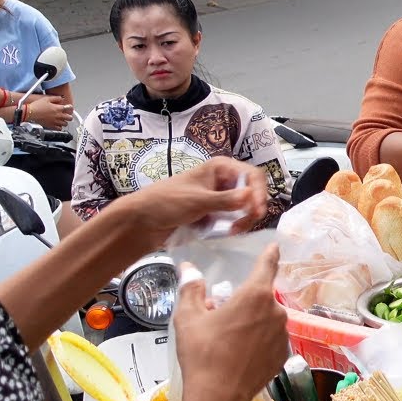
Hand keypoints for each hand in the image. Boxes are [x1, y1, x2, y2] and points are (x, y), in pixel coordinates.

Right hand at [27, 95, 73, 128]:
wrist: (30, 113)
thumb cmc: (36, 106)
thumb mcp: (46, 98)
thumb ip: (55, 98)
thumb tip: (61, 98)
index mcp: (58, 108)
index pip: (69, 108)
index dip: (70, 107)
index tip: (69, 107)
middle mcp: (58, 116)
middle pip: (70, 117)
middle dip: (69, 116)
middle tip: (67, 114)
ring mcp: (55, 122)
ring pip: (65, 124)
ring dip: (65, 121)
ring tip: (62, 119)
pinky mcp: (51, 126)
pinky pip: (59, 128)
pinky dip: (60, 127)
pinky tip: (57, 124)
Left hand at [118, 156, 268, 250]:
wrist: (142, 222)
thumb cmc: (166, 203)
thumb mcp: (198, 201)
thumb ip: (226, 200)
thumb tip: (251, 197)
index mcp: (220, 168)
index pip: (252, 175)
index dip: (259, 192)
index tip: (257, 211)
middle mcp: (223, 180)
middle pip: (252, 192)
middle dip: (251, 209)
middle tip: (243, 225)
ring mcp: (219, 197)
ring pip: (245, 207)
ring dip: (243, 220)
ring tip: (232, 231)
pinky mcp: (215, 213)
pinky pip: (234, 218)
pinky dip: (234, 226)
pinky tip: (227, 232)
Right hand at [173, 245, 289, 400]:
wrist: (218, 396)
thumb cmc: (202, 353)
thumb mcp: (188, 318)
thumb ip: (191, 289)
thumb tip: (189, 268)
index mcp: (255, 296)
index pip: (267, 266)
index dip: (270, 254)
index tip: (275, 246)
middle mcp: (276, 312)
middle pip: (261, 297)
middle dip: (245, 301)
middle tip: (222, 315)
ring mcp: (283, 335)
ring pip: (267, 320)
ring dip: (252, 322)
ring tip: (228, 338)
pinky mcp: (283, 355)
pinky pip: (271, 339)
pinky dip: (259, 341)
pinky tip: (240, 353)